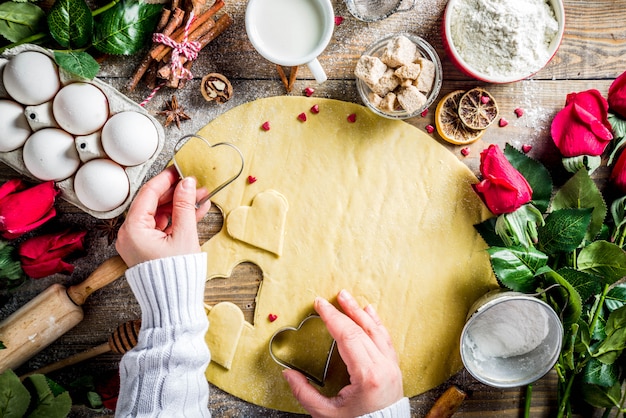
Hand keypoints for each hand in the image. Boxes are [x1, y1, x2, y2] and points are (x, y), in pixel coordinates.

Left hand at [116, 166, 210, 266]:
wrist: (173, 305)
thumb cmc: (176, 275)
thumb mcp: (184, 235)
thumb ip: (185, 205)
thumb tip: (187, 183)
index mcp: (132, 230)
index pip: (147, 194)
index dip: (165, 180)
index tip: (179, 170)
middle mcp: (130, 234)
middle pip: (153, 203)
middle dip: (176, 193)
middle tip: (194, 184)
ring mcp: (138, 242)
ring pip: (159, 214)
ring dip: (180, 205)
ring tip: (200, 197)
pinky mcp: (147, 248)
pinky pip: (161, 227)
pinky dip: (177, 219)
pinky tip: (196, 211)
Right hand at [283, 289, 403, 417]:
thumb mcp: (326, 415)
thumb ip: (305, 393)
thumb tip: (288, 374)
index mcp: (367, 376)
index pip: (348, 336)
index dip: (332, 317)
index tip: (320, 304)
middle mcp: (383, 367)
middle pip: (362, 330)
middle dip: (346, 310)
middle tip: (334, 296)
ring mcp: (392, 368)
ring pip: (377, 332)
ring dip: (361, 313)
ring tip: (349, 299)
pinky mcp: (394, 370)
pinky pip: (386, 340)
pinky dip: (377, 324)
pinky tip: (371, 314)